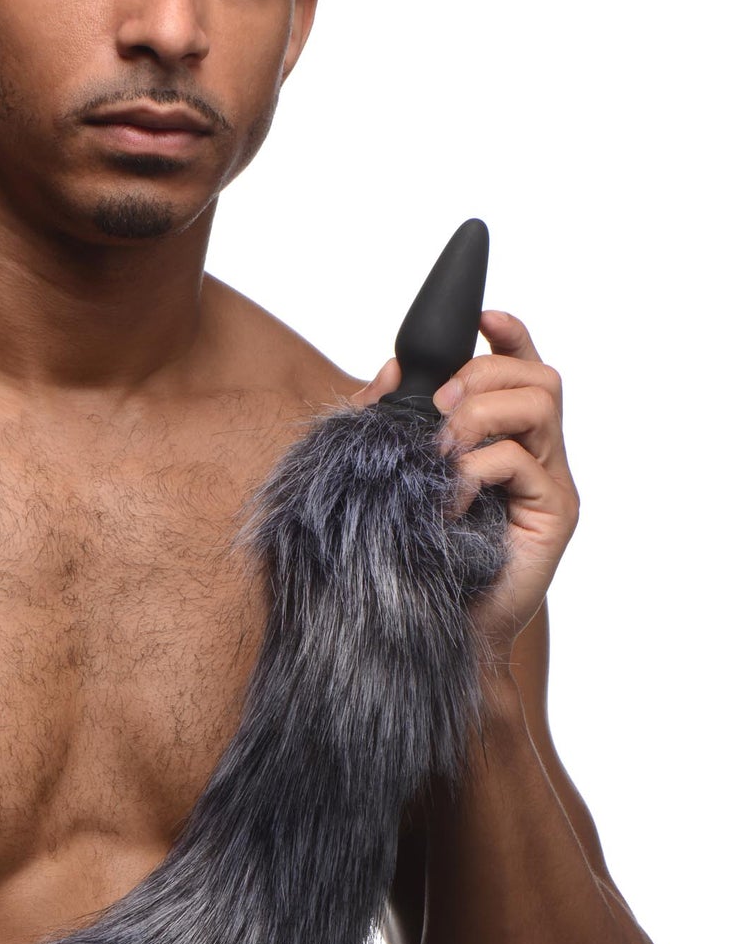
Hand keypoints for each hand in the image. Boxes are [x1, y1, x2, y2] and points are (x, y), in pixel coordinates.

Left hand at [351, 311, 579, 655]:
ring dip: (480, 412)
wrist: (430, 626)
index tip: (482, 316)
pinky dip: (474, 470)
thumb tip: (389, 370)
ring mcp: (550, 483)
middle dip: (481, 374)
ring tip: (441, 451)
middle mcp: (538, 454)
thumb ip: (391, 421)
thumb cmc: (414, 549)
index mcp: (504, 436)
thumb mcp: (393, 472)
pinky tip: (447, 502)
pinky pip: (519, 461)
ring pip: (539, 404)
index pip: (522, 368)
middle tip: (439, 412)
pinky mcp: (553, 515)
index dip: (510, 334)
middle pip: (538, 376)